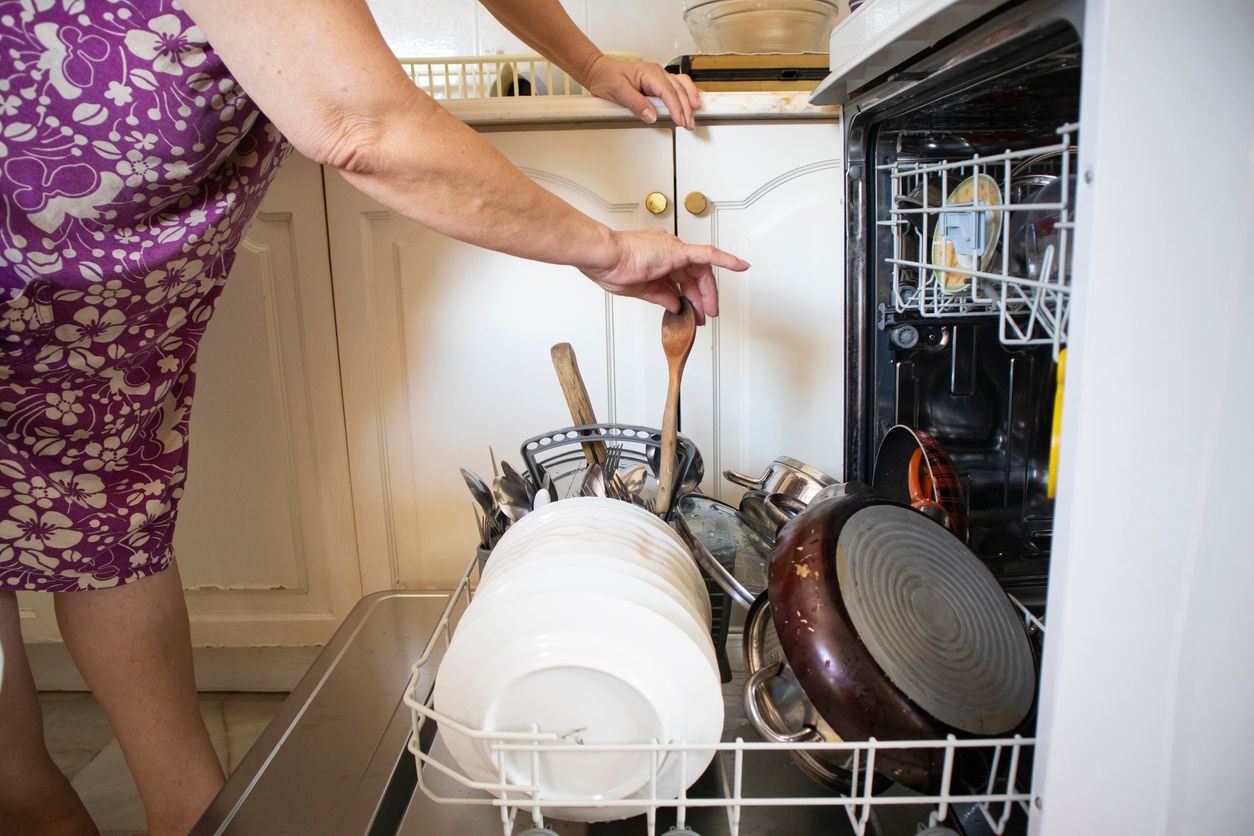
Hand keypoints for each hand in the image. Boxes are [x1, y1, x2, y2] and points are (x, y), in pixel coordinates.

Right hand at [581, 229, 749, 324]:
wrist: (603, 256)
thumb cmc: (610, 268)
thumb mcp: (639, 290)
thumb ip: (661, 296)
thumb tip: (675, 304)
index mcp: (656, 260)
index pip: (679, 280)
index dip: (688, 297)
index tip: (691, 312)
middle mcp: (667, 252)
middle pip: (693, 277)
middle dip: (701, 299)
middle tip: (705, 316)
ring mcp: (674, 250)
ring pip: (701, 271)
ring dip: (708, 292)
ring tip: (712, 310)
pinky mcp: (678, 251)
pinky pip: (709, 254)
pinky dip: (727, 259)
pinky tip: (741, 266)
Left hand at [583, 55, 700, 129]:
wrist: (599, 71)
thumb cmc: (607, 77)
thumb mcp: (618, 91)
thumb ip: (636, 103)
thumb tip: (651, 115)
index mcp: (649, 73)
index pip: (668, 91)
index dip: (676, 107)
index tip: (680, 120)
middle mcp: (656, 73)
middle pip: (678, 89)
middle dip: (686, 108)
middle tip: (689, 124)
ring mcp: (658, 77)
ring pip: (681, 85)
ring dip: (690, 99)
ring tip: (695, 114)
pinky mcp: (657, 82)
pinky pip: (677, 86)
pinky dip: (686, 94)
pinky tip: (691, 102)